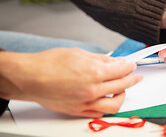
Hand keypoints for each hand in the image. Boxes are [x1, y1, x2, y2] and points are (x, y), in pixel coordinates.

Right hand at [0, 48, 141, 116]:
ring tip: (122, 89)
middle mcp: (93, 89)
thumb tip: (114, 61)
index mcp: (94, 72)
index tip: (132, 64)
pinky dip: (106, 105)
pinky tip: (106, 98)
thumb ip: (100, 59)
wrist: (30, 77)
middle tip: (136, 76)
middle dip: (132, 79)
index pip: (122, 70)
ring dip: (122, 96)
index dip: (130, 66)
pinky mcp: (78, 111)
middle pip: (122, 86)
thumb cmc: (50, 63)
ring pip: (115, 104)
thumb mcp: (79, 53)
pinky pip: (100, 112)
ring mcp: (86, 102)